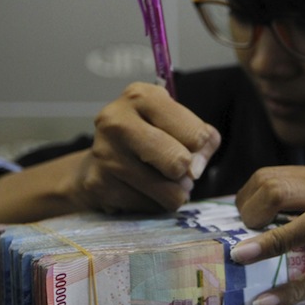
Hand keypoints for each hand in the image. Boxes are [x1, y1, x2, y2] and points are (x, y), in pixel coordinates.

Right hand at [68, 82, 220, 213]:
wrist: (100, 160)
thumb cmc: (150, 137)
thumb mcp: (181, 125)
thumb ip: (205, 140)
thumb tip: (192, 171)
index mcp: (141, 96)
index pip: (197, 135)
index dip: (199, 146)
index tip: (185, 143)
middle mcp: (117, 120)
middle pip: (179, 162)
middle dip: (185, 172)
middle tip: (174, 167)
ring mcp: (104, 153)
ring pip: (168, 193)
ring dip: (173, 193)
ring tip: (160, 181)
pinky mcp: (99, 184)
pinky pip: (148, 207)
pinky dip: (152, 204)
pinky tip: (139, 189)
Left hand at [231, 162, 304, 304]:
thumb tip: (274, 219)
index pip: (274, 175)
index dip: (246, 200)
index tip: (238, 225)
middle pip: (280, 188)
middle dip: (248, 215)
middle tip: (239, 242)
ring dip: (266, 242)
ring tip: (240, 260)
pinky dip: (292, 288)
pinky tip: (268, 300)